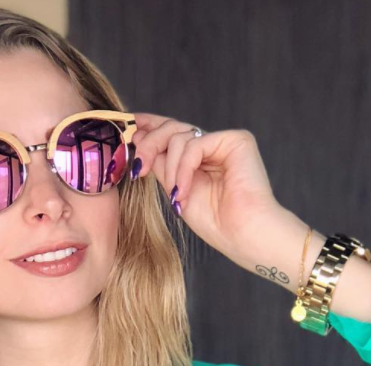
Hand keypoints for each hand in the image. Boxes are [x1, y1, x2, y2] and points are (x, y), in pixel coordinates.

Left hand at [131, 112, 286, 269]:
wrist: (241, 234)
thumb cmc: (214, 223)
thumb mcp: (175, 190)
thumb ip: (161, 164)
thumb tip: (138, 139)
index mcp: (199, 158)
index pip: (171, 132)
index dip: (149, 126)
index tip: (128, 126)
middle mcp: (212, 146)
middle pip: (171, 128)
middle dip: (149, 145)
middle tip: (139, 169)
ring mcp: (224, 142)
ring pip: (178, 136)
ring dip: (170, 170)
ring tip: (177, 196)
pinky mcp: (236, 140)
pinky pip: (194, 145)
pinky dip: (183, 169)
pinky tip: (184, 191)